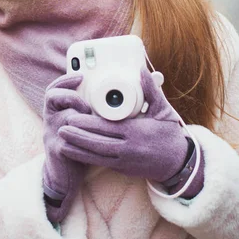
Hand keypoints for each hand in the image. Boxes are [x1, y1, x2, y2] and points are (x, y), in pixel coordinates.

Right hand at [43, 74, 90, 222]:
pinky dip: (80, 137)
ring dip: (75, 115)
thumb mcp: (81, 124)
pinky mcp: (57, 150)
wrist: (65, 176)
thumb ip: (90, 109)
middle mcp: (51, 120)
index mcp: (57, 111)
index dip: (65, 80)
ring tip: (88, 119)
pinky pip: (65, 140)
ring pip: (59, 117)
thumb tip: (113, 94)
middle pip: (51, 97)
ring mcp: (52, 134)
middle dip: (71, 96)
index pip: (55, 88)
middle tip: (86, 106)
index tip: (80, 76)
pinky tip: (92, 138)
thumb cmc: (79, 146)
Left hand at [58, 68, 189, 182]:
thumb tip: (141, 70)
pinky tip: (73, 152)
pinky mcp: (121, 168)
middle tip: (60, 127)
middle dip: (77, 137)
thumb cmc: (170, 134)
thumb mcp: (164, 110)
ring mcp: (124, 161)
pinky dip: (85, 158)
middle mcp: (128, 148)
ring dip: (77, 149)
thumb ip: (151, 91)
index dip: (88, 124)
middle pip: (97, 143)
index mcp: (136, 132)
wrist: (178, 164)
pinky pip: (100, 163)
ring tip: (60, 141)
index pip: (107, 128)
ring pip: (96, 156)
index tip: (73, 117)